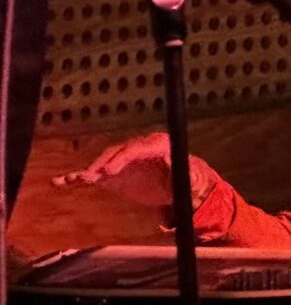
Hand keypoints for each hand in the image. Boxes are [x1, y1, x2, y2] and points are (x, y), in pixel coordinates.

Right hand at [52, 132, 219, 209]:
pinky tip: (60, 182)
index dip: (122, 158)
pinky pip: (95, 175)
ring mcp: (124, 162)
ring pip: (103, 163)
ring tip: (74, 179)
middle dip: (104, 164)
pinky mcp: (114, 175)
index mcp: (157, 145)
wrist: (181, 187)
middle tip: (92, 176)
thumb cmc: (188, 179)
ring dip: (89, 171)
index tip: (110, 172)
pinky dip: (77, 178)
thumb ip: (181, 167)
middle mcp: (137, 150)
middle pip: (116, 153)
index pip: (136, 148)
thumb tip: (172, 155)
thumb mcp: (189, 176)